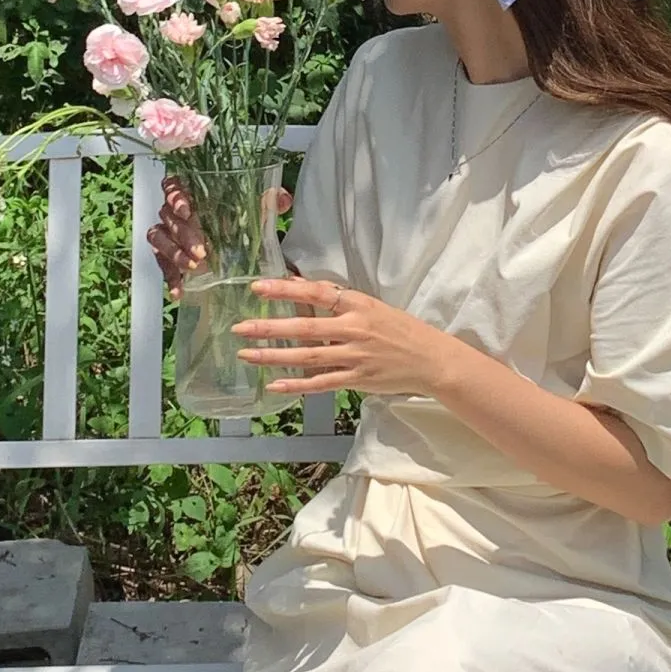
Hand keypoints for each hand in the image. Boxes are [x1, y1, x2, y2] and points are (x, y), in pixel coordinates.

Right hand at [147, 177, 292, 299]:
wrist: (235, 248)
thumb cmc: (237, 222)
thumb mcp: (254, 211)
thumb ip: (268, 202)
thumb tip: (282, 199)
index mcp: (192, 194)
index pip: (172, 186)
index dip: (175, 195)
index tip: (187, 210)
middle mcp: (175, 212)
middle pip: (167, 216)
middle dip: (183, 233)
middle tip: (201, 252)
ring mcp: (168, 234)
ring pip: (159, 238)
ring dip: (174, 254)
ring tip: (193, 267)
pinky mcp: (167, 256)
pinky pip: (161, 265)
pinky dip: (169, 277)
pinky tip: (178, 291)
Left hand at [232, 276, 447, 395]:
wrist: (431, 359)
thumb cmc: (399, 329)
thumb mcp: (371, 307)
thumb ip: (338, 301)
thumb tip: (300, 286)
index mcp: (358, 304)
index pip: (316, 293)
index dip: (286, 290)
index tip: (257, 287)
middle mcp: (355, 328)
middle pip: (305, 327)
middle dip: (269, 328)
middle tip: (239, 327)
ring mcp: (355, 356)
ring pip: (308, 356)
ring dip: (274, 356)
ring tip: (246, 354)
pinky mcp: (357, 379)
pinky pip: (321, 383)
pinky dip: (297, 384)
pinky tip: (274, 384)